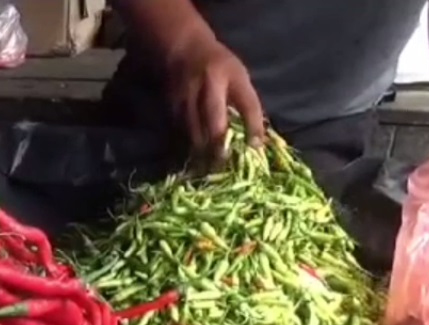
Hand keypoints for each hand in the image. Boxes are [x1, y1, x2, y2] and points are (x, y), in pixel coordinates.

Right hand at [163, 34, 265, 158]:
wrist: (184, 50)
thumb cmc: (219, 65)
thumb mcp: (238, 76)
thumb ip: (245, 102)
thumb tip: (255, 138)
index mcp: (232, 76)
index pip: (247, 103)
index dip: (253, 127)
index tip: (256, 148)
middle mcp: (209, 85)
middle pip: (214, 120)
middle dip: (219, 144)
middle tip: (224, 166)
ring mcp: (188, 96)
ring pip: (194, 129)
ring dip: (202, 151)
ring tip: (208, 170)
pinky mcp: (172, 106)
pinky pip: (180, 131)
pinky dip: (187, 146)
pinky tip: (193, 159)